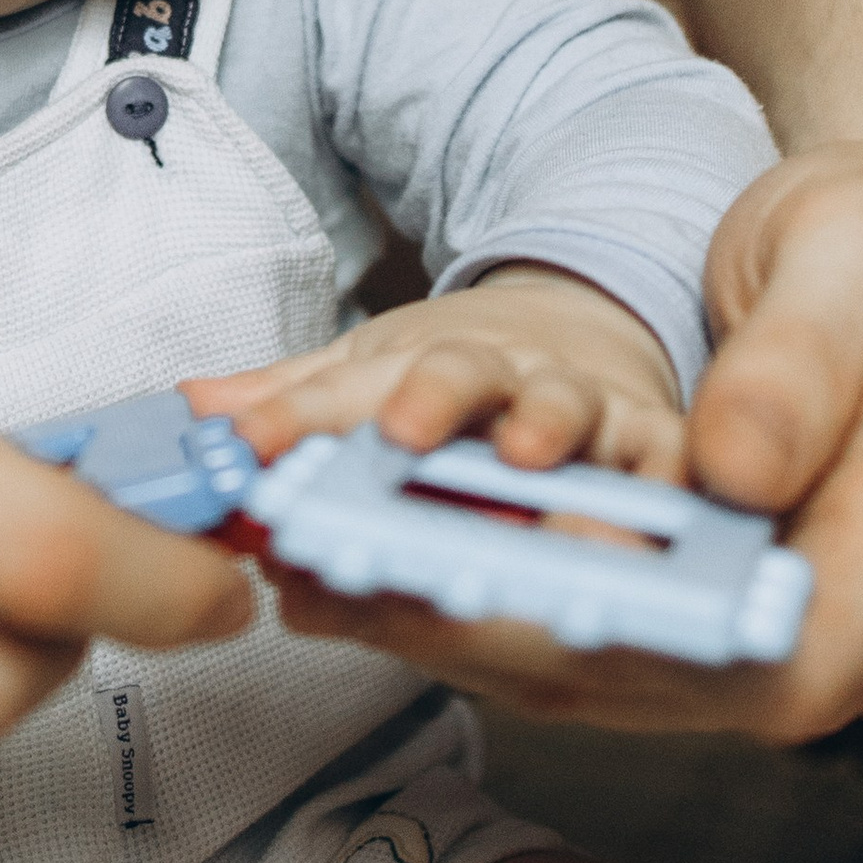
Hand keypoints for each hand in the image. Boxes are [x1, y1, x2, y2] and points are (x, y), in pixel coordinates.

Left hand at [193, 267, 686, 485]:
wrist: (585, 344)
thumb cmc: (465, 381)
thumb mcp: (372, 376)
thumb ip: (292, 405)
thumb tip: (194, 412)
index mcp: (434, 370)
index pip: (359, 386)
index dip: (301, 417)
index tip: (250, 445)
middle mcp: (508, 387)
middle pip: (470, 382)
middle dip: (433, 402)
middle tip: (398, 428)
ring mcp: (587, 416)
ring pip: (567, 411)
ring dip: (545, 427)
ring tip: (526, 453)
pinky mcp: (658, 451)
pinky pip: (669, 469)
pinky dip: (666, 486)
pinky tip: (652, 517)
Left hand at [201, 156, 862, 738]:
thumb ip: (804, 358)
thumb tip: (734, 472)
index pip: (782, 659)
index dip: (628, 643)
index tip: (483, 592)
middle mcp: (857, 629)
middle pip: (666, 680)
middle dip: (489, 631)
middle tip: (341, 570)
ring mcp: (778, 635)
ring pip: (605, 670)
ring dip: (451, 624)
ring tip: (314, 563)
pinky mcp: (709, 619)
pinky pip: (586, 635)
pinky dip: (470, 601)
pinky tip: (359, 564)